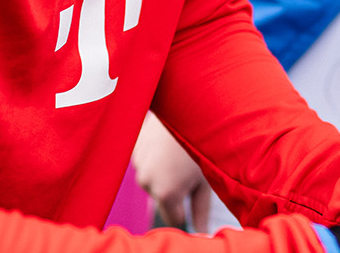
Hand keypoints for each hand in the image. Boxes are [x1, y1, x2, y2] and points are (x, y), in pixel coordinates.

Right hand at [132, 112, 210, 230]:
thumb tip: (201, 236)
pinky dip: (153, 155)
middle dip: (175, 189)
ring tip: (178, 152)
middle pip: (161, 197)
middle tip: (190, 167)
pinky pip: (144, 159)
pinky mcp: (133, 146)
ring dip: (163, 172)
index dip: (185, 211)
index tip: (193, 198)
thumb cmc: (205, 144)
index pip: (174, 218)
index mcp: (166, 193)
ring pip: (152, 178)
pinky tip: (166, 142)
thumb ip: (200, 212)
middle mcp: (146, 182)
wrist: (193, 103)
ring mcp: (137, 163)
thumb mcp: (206, 180)